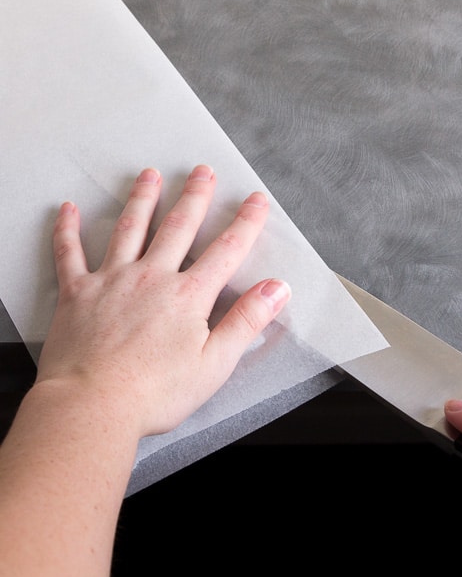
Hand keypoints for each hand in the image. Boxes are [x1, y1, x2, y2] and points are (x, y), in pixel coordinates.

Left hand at [36, 164, 290, 437]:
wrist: (93, 404)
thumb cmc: (153, 392)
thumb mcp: (215, 363)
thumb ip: (247, 321)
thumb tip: (277, 290)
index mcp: (187, 295)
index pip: (225, 250)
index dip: (245, 223)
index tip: (256, 201)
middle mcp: (151, 277)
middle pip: (178, 227)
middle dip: (194, 196)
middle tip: (202, 172)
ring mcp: (113, 280)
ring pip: (130, 228)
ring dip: (142, 199)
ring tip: (150, 175)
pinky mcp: (79, 292)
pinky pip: (70, 253)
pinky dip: (68, 229)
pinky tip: (68, 210)